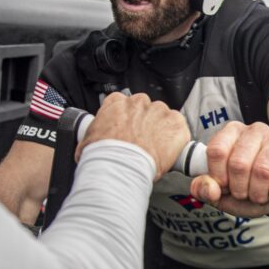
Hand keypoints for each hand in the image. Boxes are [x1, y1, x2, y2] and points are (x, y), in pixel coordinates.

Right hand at [76, 92, 190, 180]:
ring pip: (164, 118)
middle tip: (144, 143)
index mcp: (117, 102)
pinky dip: (177, 139)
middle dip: (147, 124)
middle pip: (147, 110)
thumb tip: (90, 144)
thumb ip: (94, 135)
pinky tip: (170, 151)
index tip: (130, 131)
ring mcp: (159, 110)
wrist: (120, 166)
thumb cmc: (103, 156)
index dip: (129, 120)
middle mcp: (139, 102)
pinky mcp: (176, 123)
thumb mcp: (87, 140)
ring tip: (156, 150)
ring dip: (162, 131)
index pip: (126, 105)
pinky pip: (180, 128)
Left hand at [189, 121, 268, 217]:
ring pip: (263, 169)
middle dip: (241, 189)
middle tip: (246, 195)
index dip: (219, 177)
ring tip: (262, 196)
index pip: (217, 151)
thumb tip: (209, 189)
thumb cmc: (255, 189)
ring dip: (260, 193)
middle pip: (239, 163)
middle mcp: (254, 130)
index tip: (225, 188)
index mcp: (232, 134)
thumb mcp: (225, 194)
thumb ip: (206, 190)